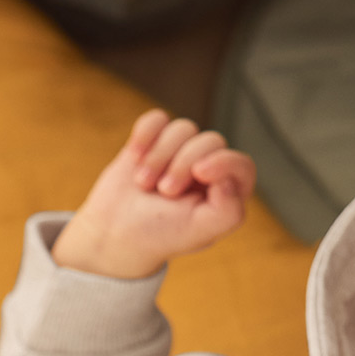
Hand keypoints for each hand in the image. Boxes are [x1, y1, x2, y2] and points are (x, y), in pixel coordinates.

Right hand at [51, 109, 254, 280]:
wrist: (113, 233)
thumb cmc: (158, 236)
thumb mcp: (198, 233)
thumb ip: (228, 212)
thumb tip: (229, 180)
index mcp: (226, 193)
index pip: (242, 165)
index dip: (224, 162)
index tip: (200, 173)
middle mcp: (208, 169)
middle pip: (210, 140)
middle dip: (182, 164)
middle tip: (164, 191)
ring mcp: (181, 152)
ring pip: (183, 128)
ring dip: (158, 156)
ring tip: (143, 183)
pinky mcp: (154, 140)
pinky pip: (157, 119)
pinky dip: (144, 134)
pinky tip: (134, 157)